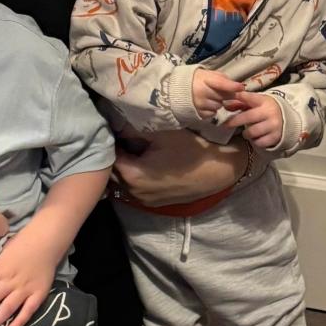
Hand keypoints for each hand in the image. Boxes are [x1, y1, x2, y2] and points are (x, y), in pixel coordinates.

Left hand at [112, 130, 246, 205]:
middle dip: (114, 155)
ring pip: (122, 182)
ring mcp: (144, 200)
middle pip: (112, 172)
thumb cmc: (190, 149)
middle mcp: (133, 192)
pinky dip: (134, 178)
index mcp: (132, 175)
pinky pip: (134, 190)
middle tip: (120, 137)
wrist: (217, 171)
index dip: (109, 141)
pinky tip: (143, 164)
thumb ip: (133, 127)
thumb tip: (115, 121)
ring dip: (124, 167)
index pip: (107, 156)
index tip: (114, 128)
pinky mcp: (154, 203)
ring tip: (131, 149)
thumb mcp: (161, 132)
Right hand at [192, 69, 243, 118]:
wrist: (177, 90)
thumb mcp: (209, 74)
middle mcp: (202, 92)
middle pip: (224, 96)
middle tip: (220, 91)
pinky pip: (213, 113)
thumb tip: (238, 87)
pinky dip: (212, 109)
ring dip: (218, 102)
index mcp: (204, 79)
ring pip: (219, 106)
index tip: (241, 87)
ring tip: (210, 97)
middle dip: (226, 94)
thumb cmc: (197, 80)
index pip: (221, 83)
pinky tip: (206, 104)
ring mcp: (199, 104)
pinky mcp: (198, 114)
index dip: (232, 86)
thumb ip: (223, 79)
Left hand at [224, 91, 282, 148]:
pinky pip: (258, 142)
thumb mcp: (254, 104)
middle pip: (248, 117)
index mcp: (264, 101)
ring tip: (247, 132)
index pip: (250, 98)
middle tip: (226, 124)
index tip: (229, 99)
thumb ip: (240, 103)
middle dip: (234, 121)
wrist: (284, 120)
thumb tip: (225, 105)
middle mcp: (270, 112)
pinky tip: (256, 137)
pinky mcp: (275, 137)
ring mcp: (274, 125)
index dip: (240, 98)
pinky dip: (255, 141)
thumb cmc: (264, 110)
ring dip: (246, 133)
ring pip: (252, 132)